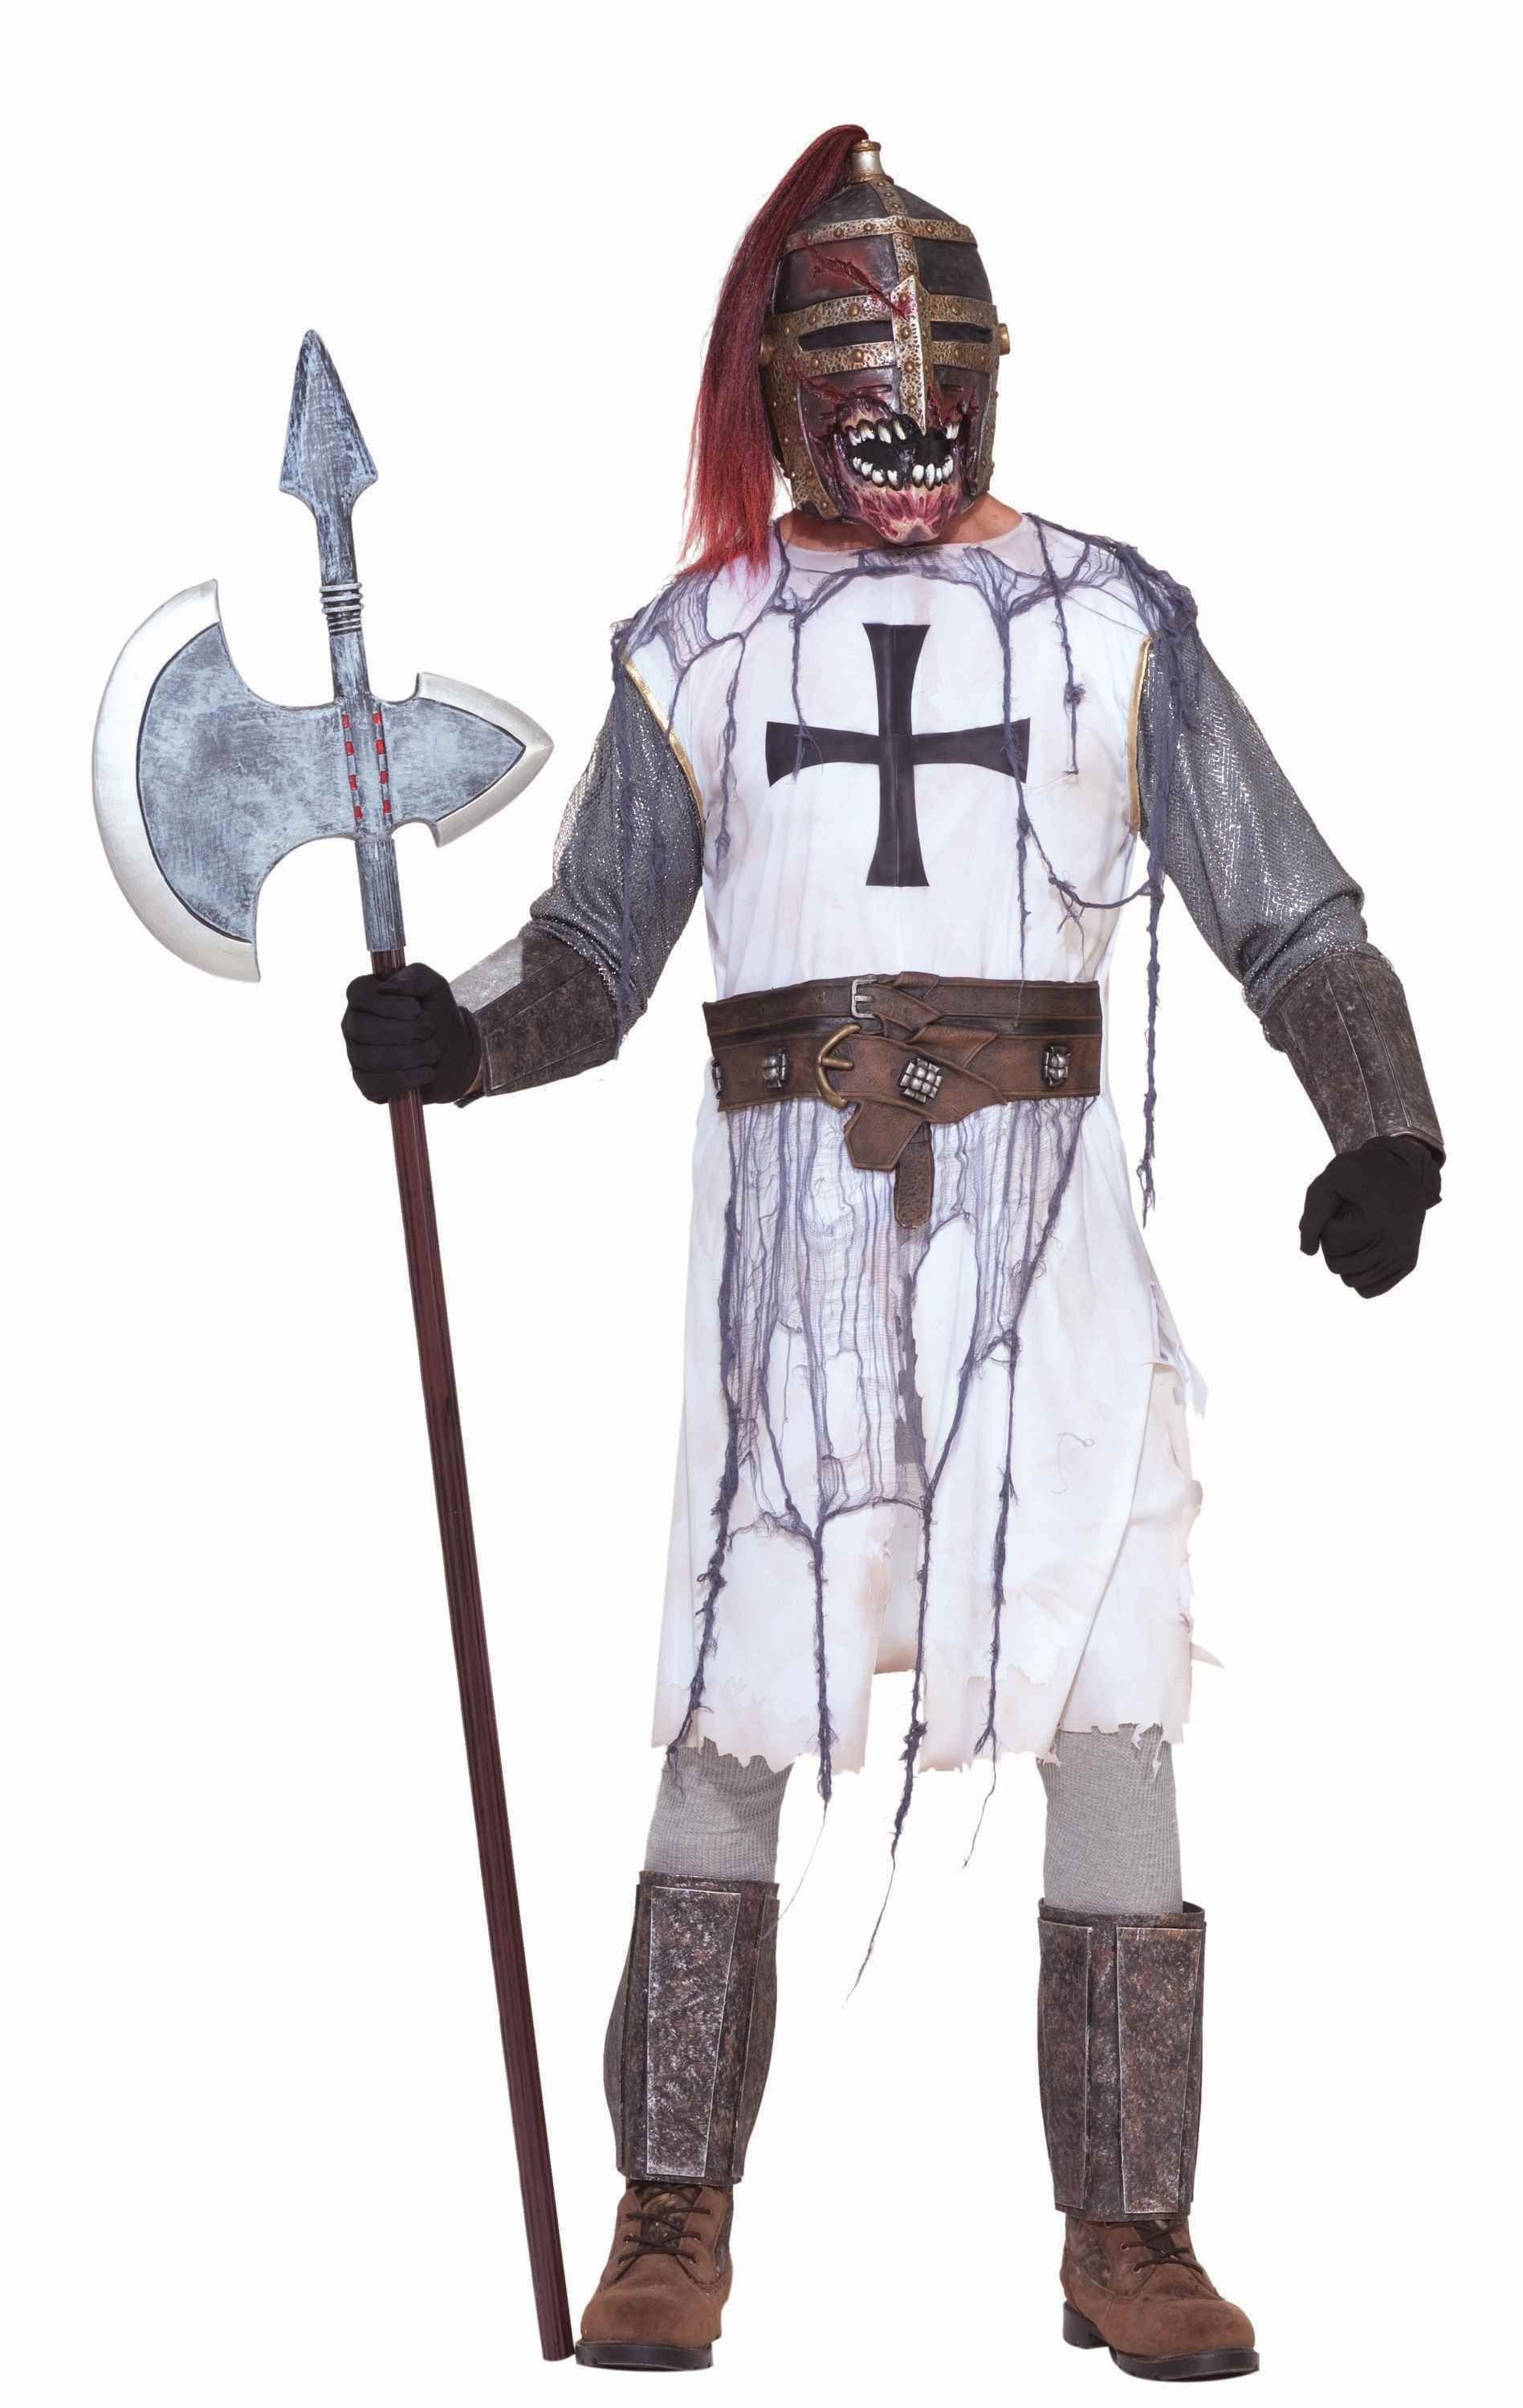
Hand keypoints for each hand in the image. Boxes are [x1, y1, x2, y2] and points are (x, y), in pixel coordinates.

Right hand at [341, 962, 480, 1103]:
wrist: (454, 1054)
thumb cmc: (437, 1015)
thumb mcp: (435, 987)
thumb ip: (417, 975)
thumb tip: (391, 985)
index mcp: (364, 997)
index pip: (357, 994)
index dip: (386, 1004)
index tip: (415, 1009)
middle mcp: (353, 1025)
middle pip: (362, 1028)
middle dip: (403, 1031)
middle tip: (429, 1030)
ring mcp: (356, 1055)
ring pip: (369, 1058)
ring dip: (409, 1055)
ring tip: (433, 1052)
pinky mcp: (366, 1084)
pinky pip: (373, 1085)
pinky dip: (404, 1080)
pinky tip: (426, 1073)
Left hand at [1299, 1136, 1440, 1298]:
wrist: (1403, 1169)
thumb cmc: (1361, 1174)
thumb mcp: (1329, 1182)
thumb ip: (1313, 1215)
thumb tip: (1308, 1252)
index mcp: (1379, 1225)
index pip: (1330, 1242)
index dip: (1327, 1222)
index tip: (1342, 1206)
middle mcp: (1396, 1247)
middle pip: (1337, 1265)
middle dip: (1333, 1242)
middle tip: (1349, 1219)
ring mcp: (1403, 1259)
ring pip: (1350, 1281)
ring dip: (1345, 1257)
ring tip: (1359, 1231)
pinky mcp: (1406, 1265)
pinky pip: (1368, 1290)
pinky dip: (1357, 1274)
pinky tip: (1363, 1249)